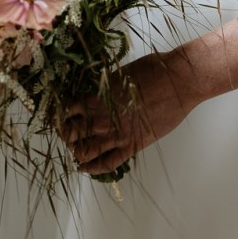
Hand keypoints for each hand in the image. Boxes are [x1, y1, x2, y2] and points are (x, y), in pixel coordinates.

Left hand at [59, 50, 199, 176]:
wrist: (179, 81)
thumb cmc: (152, 69)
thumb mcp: (119, 72)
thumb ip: (102, 84)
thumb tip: (91, 89)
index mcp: (97, 97)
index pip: (66, 111)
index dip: (59, 115)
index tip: (59, 115)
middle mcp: (102, 119)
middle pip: (70, 133)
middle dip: (65, 133)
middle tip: (67, 132)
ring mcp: (117, 135)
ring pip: (85, 152)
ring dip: (76, 151)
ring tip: (75, 149)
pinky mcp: (133, 145)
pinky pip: (107, 164)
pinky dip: (93, 169)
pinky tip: (85, 168)